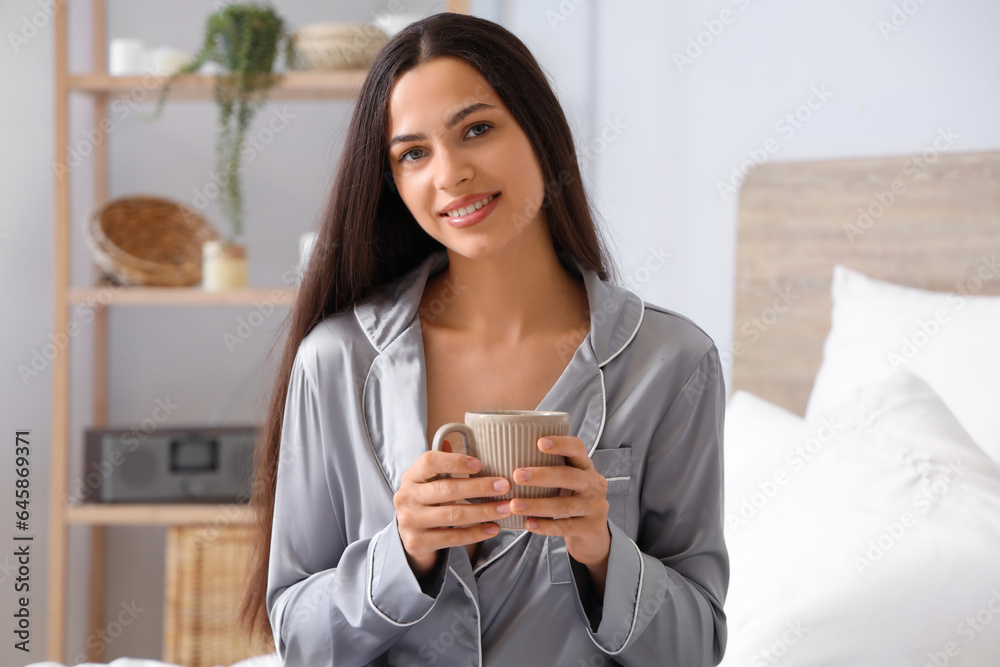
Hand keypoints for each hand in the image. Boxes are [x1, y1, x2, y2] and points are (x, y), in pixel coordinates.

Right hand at [393, 441, 513, 577]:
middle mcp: (406, 497)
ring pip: (454, 515)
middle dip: (480, 487)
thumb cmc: (426, 502)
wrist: (409, 537)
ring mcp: (410, 521)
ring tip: (506, 508)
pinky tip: (493, 528)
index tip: (479, 464)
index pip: (429, 461)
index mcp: (411, 476)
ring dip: (484, 511)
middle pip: (447, 489)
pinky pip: (453, 537)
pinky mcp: (418, 542)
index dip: (455, 461)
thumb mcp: (428, 481)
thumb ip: (442, 464)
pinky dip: (476, 533)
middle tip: (504, 486)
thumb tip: (454, 438)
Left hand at [508, 436, 611, 567]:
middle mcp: (593, 484)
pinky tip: (528, 524)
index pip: (577, 448)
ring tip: (514, 505)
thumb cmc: (569, 499)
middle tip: (517, 476)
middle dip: (542, 475)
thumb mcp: (565, 481)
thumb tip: (503, 456)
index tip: (539, 443)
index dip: (560, 443)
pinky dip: (545, 526)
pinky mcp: (592, 528)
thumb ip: (545, 468)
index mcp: (585, 466)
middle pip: (569, 476)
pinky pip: (565, 527)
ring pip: (564, 505)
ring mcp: (595, 507)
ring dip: (537, 505)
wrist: (593, 533)